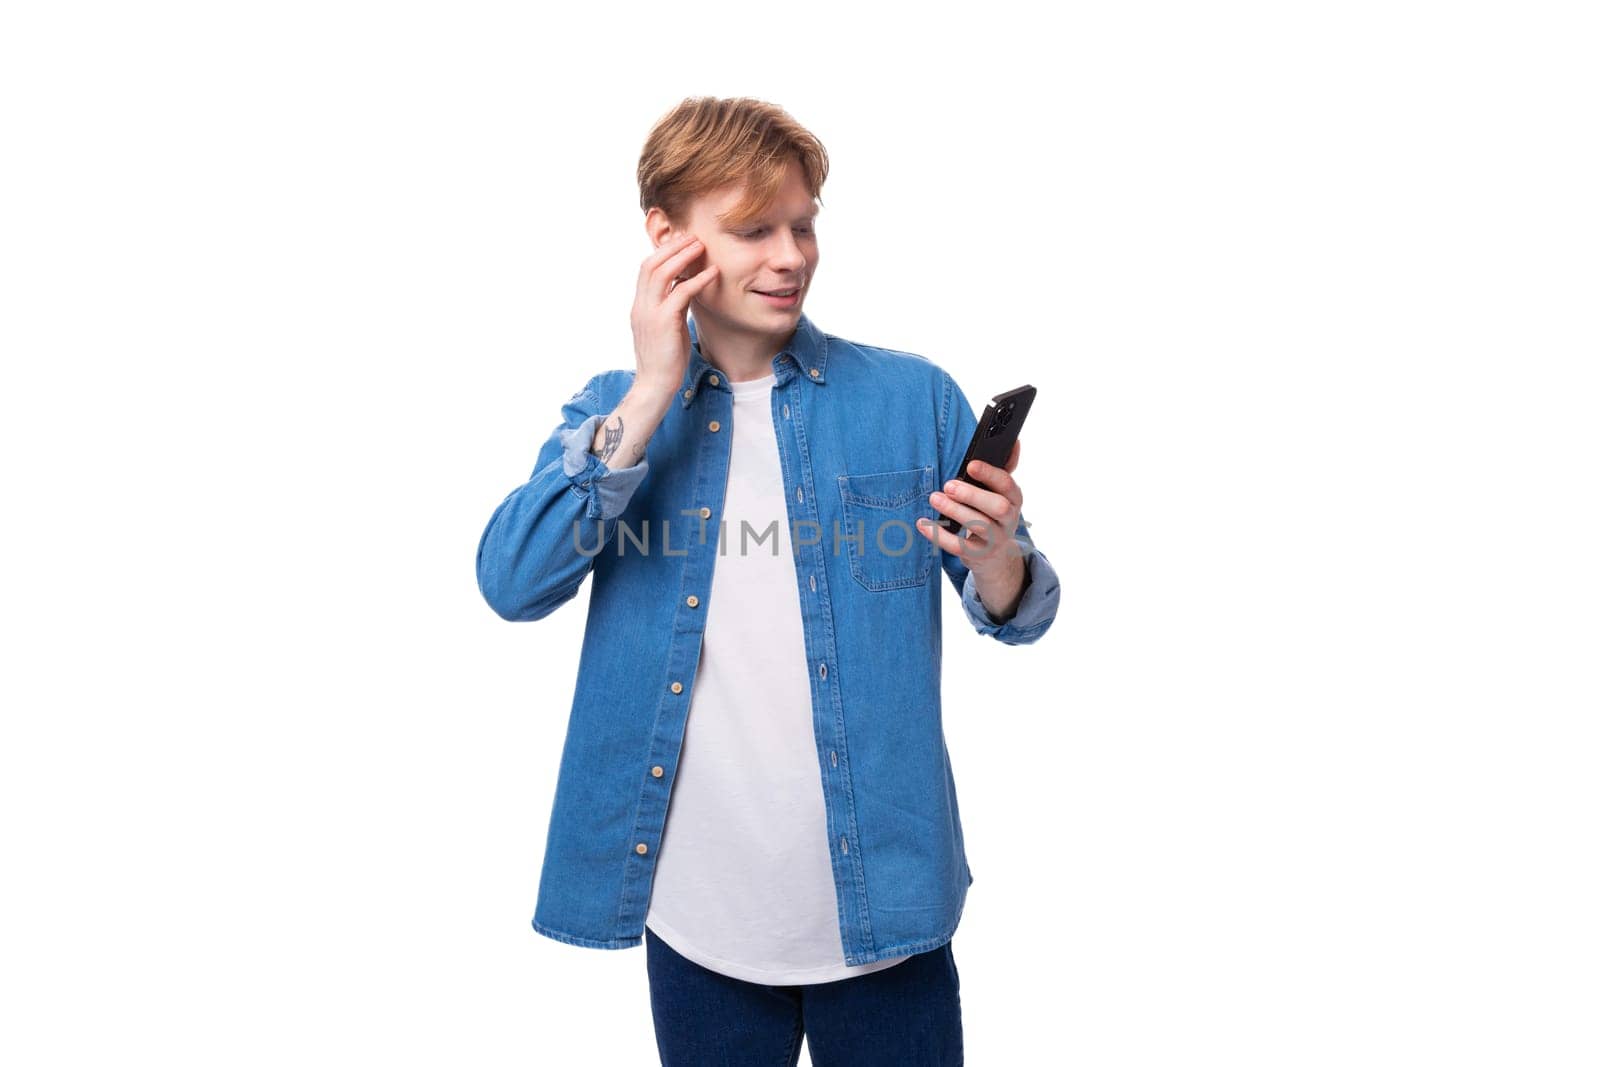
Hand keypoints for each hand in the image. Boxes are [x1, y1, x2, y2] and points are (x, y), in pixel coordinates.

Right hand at [630, 231, 718, 395]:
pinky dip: (697, 279)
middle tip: (692, 236)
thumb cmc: (665, 360)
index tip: (682, 242)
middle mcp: (640, 306)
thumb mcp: (666, 328)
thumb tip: (684, 291)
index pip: (646, 269)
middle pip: (651, 264)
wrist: (654, 386)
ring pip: (662, 272)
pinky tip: (712, 273)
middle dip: (672, 246)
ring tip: (701, 246)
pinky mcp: (663, 323)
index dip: (663, 252)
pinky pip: (681, 293)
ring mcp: (649, 313)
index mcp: (639, 306)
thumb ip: (671, 308)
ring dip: (683, 256)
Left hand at [915, 439, 1025, 577]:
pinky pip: (959, 547)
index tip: (970, 465)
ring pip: (979, 526)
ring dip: (955, 511)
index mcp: (1014, 499)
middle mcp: (1008, 520)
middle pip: (998, 507)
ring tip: (934, 498)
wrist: (995, 555)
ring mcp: (995, 539)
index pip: (1007, 484)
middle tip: (948, 485)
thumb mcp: (1001, 493)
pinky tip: (923, 524)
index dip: (990, 474)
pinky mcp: (978, 555)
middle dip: (972, 495)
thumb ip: (1004, 468)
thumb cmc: (992, 513)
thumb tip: (1014, 441)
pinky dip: (939, 535)